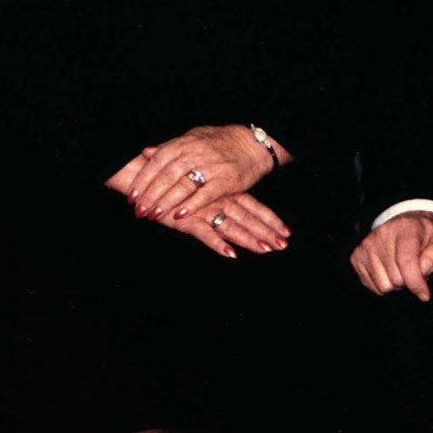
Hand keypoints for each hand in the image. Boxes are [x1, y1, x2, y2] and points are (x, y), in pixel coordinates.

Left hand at [117, 125, 280, 224]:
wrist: (253, 144)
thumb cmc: (221, 142)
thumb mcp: (194, 138)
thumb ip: (170, 147)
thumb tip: (146, 152)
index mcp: (185, 142)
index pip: (158, 161)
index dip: (143, 180)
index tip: (132, 196)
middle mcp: (197, 152)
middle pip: (167, 175)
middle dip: (150, 194)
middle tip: (139, 210)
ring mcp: (212, 166)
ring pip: (183, 185)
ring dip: (166, 201)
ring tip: (153, 215)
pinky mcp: (226, 180)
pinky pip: (205, 194)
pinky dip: (191, 205)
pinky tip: (179, 215)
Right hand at [167, 190, 288, 260]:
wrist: (147, 178)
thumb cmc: (176, 184)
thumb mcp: (203, 190)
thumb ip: (218, 199)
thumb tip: (232, 212)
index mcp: (224, 193)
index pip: (252, 207)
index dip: (269, 219)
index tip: (285, 232)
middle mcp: (218, 201)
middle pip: (246, 218)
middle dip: (265, 232)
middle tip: (282, 245)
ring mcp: (203, 210)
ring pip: (231, 227)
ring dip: (248, 239)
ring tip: (264, 249)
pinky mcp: (186, 220)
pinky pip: (204, 234)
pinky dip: (217, 243)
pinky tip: (230, 254)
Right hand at [352, 213, 432, 298]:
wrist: (402, 224)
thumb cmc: (422, 236)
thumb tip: (422, 272)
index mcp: (406, 229)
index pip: (406, 261)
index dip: (416, 282)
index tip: (425, 295)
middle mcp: (382, 235)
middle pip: (396, 279)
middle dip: (409, 282)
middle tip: (414, 271)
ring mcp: (366, 246)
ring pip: (383, 286)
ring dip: (395, 285)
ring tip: (400, 270)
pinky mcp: (356, 257)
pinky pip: (372, 287)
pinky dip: (383, 284)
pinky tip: (389, 271)